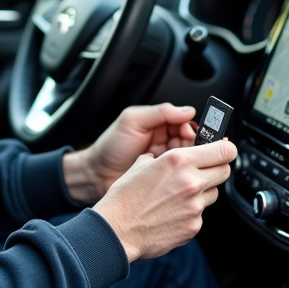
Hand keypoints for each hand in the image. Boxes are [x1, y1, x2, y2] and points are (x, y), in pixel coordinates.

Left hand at [62, 103, 198, 203]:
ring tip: (180, 164)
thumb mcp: (132, 121)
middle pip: (190, 141)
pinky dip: (182, 173)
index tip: (192, 134)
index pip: (184, 122)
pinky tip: (177, 175)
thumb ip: (160, 112)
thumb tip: (187, 111)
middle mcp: (164, 140)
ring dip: (187, 160)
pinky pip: (180, 173)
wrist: (96, 174)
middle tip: (188, 151)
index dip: (190, 128)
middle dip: (192, 146)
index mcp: (159, 123)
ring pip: (187, 158)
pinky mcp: (164, 177)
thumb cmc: (110, 147)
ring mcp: (165, 160)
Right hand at [92, 140, 235, 262]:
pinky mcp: (194, 226)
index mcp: (178, 161)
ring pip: (214, 193)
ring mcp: (194, 206)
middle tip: (203, 170)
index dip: (226, 149)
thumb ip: (164, 157)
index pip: (223, 150)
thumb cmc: (124, 199)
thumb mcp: (141, 164)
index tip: (223, 150)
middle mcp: (191, 182)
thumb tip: (176, 154)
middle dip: (217, 168)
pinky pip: (201, 214)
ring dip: (203, 191)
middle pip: (225, 170)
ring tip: (179, 195)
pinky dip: (191, 212)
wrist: (117, 231)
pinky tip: (172, 212)